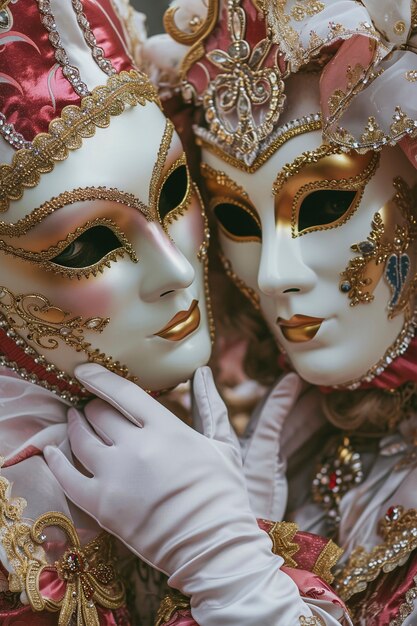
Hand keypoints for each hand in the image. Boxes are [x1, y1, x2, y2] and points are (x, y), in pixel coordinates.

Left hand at [45, 364, 316, 624]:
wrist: (213, 546)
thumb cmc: (222, 493)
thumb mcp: (223, 444)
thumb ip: (209, 405)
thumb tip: (202, 372)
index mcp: (166, 429)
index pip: (123, 392)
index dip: (99, 378)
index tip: (84, 370)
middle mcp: (135, 448)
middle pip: (99, 414)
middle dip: (92, 405)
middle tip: (91, 405)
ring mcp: (115, 477)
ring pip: (80, 440)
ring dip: (74, 425)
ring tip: (74, 420)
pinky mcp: (101, 506)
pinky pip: (67, 478)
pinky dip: (56, 461)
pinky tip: (52, 451)